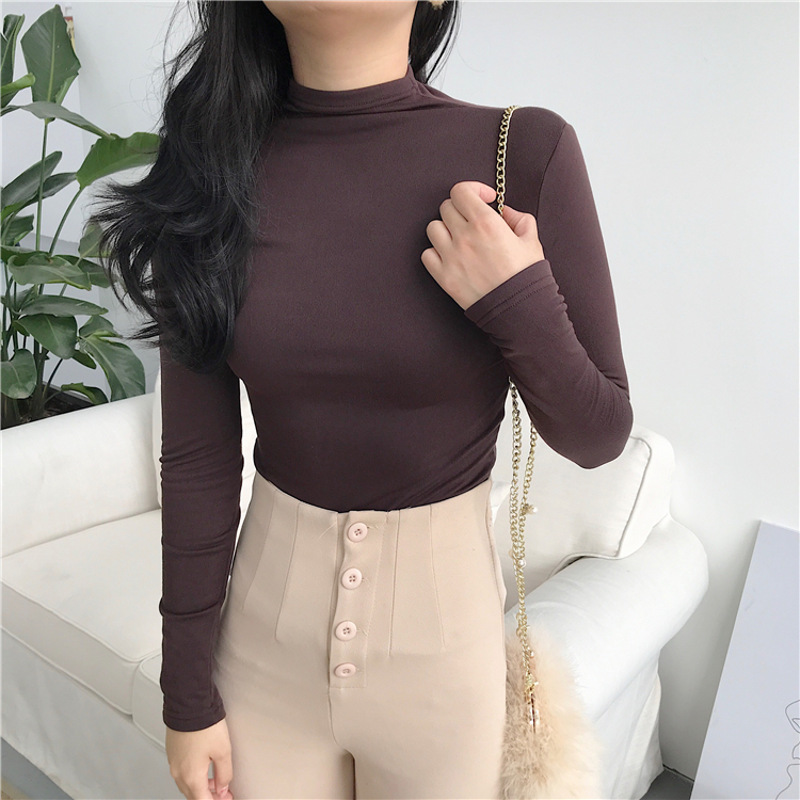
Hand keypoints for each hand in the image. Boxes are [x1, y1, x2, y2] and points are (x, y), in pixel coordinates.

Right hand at [166, 718, 233, 799]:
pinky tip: (203, 768)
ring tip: (215, 781)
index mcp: (191, 776)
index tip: (226, 798)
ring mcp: (173, 762)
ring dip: (200, 787)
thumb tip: (223, 788)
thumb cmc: (204, 725)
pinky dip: (193, 775)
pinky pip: (182, 772)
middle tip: (223, 792)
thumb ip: (224, 774)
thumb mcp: (223, 751)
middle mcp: (179, 772)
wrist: (188, 704)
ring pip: (186, 784)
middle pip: (193, 795)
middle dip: (208, 796)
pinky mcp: (172, 752)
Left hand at [421, 180, 544, 309]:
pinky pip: (427, 255)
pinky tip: (451, 256)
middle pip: (446, 207)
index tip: (483, 200)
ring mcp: (450, 257)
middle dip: (461, 210)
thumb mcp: (531, 240)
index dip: (472, 190)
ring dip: (445, 229)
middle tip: (473, 221)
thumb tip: (504, 212)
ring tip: (460, 238)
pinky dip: (435, 252)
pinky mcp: (443, 277)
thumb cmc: (526, 276)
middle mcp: (464, 236)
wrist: (519, 311)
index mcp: (486, 223)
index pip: (461, 191)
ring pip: (433, 228)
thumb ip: (518, 218)